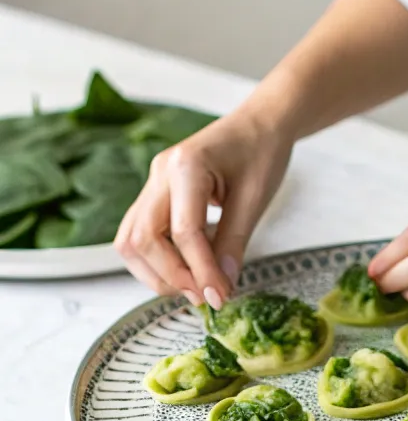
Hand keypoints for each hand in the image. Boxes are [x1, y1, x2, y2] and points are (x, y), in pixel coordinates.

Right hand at [114, 108, 292, 308]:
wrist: (261, 123)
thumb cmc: (263, 150)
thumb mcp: (257, 197)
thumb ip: (234, 241)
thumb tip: (219, 286)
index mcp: (187, 165)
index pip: (183, 232)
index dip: (200, 271)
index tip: (219, 298)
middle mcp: (159, 172)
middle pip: (141, 239)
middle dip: (170, 276)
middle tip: (204, 296)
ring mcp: (152, 181)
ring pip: (131, 241)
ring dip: (157, 272)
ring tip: (195, 286)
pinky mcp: (155, 192)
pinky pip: (141, 233)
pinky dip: (158, 258)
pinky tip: (188, 267)